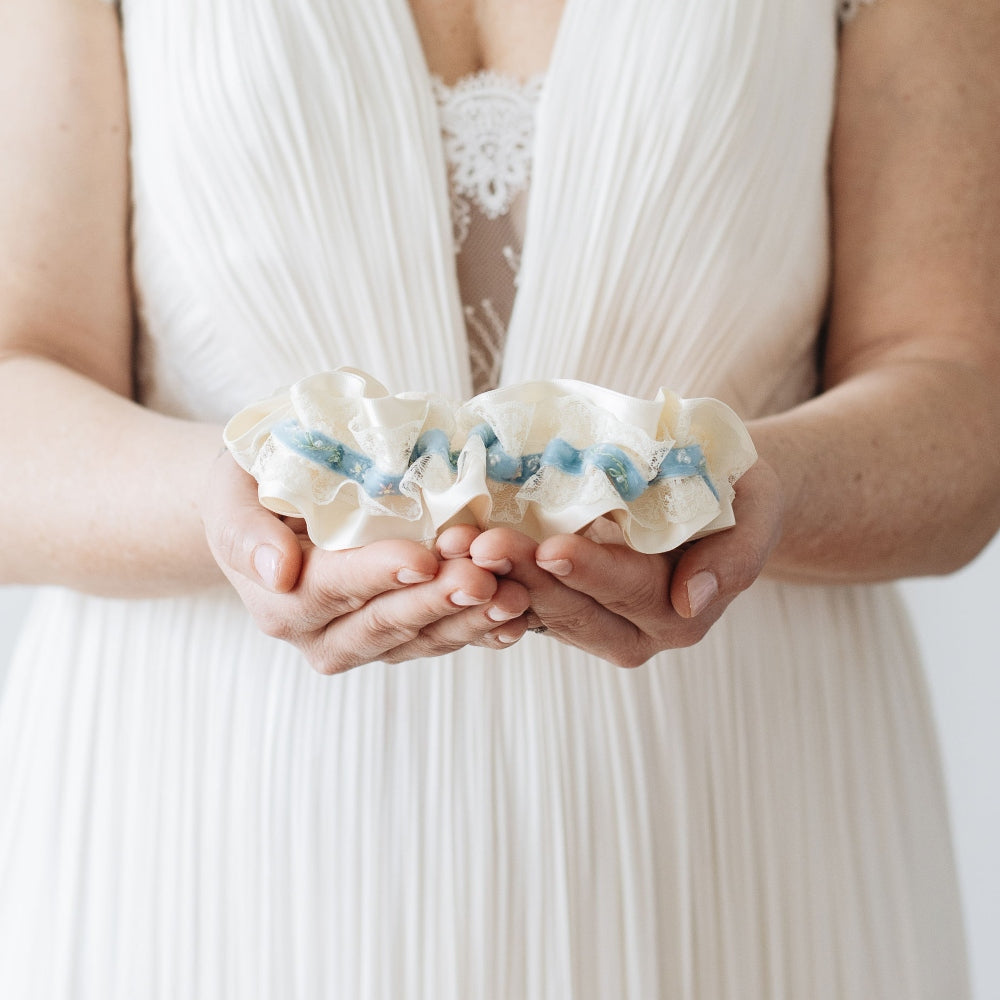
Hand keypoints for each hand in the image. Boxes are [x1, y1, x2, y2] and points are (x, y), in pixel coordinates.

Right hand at [200, 452, 531, 671]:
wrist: (274, 507)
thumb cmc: (254, 488)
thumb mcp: (231, 493)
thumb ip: (243, 531)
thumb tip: (275, 571)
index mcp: (280, 602)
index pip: (333, 589)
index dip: (379, 575)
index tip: (423, 558)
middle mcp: (321, 634)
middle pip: (385, 623)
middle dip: (437, 601)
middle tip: (483, 576)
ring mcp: (365, 641)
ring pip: (422, 640)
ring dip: (471, 620)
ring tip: (515, 595)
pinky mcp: (401, 638)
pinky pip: (443, 641)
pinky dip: (482, 632)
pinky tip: (519, 619)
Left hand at [445, 461, 782, 666]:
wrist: (716, 495)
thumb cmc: (739, 496)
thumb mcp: (756, 514)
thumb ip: (733, 561)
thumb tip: (690, 602)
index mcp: (678, 614)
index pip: (628, 591)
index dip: (588, 571)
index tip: (550, 549)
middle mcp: (633, 631)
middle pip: (571, 608)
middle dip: (523, 576)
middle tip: (479, 544)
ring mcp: (592, 622)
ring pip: (536, 609)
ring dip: (493, 578)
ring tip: (453, 545)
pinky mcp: (561, 607)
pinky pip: (520, 601)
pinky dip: (489, 578)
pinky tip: (455, 551)